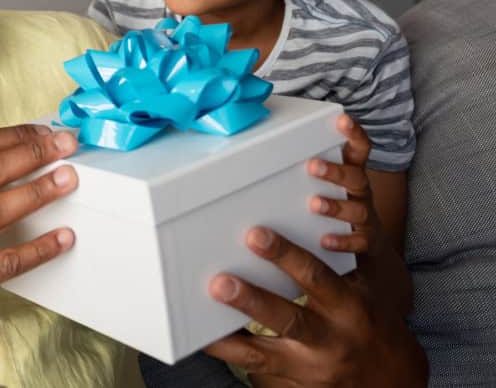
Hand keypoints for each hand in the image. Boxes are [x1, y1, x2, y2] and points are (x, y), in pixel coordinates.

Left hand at [204, 227, 426, 386]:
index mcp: (349, 305)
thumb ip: (333, 260)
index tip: (256, 235)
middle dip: (252, 300)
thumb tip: (288, 220)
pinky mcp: (296, 381)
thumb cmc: (368, 318)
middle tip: (219, 281)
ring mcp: (312, 365)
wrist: (392, 377)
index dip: (286, 256)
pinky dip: (230, 353)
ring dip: (229, 338)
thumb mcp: (363, 289)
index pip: (316, 277)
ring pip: (264, 354)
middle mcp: (332, 337)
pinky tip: (205, 339)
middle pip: (289, 318)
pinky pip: (257, 368)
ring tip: (198, 315)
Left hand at [308, 115, 384, 257]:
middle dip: (336, 171)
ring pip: (358, 210)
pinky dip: (343, 241)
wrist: (370, 251)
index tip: (342, 120)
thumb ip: (306, 171)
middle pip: (357, 178)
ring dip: (336, 206)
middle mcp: (361, 194)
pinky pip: (359, 241)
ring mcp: (366, 218)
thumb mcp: (327, 185)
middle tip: (313, 166)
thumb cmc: (337, 210)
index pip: (357, 151)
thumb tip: (269, 151)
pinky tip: (325, 240)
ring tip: (314, 204)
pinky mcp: (367, 242)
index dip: (354, 134)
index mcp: (350, 176)